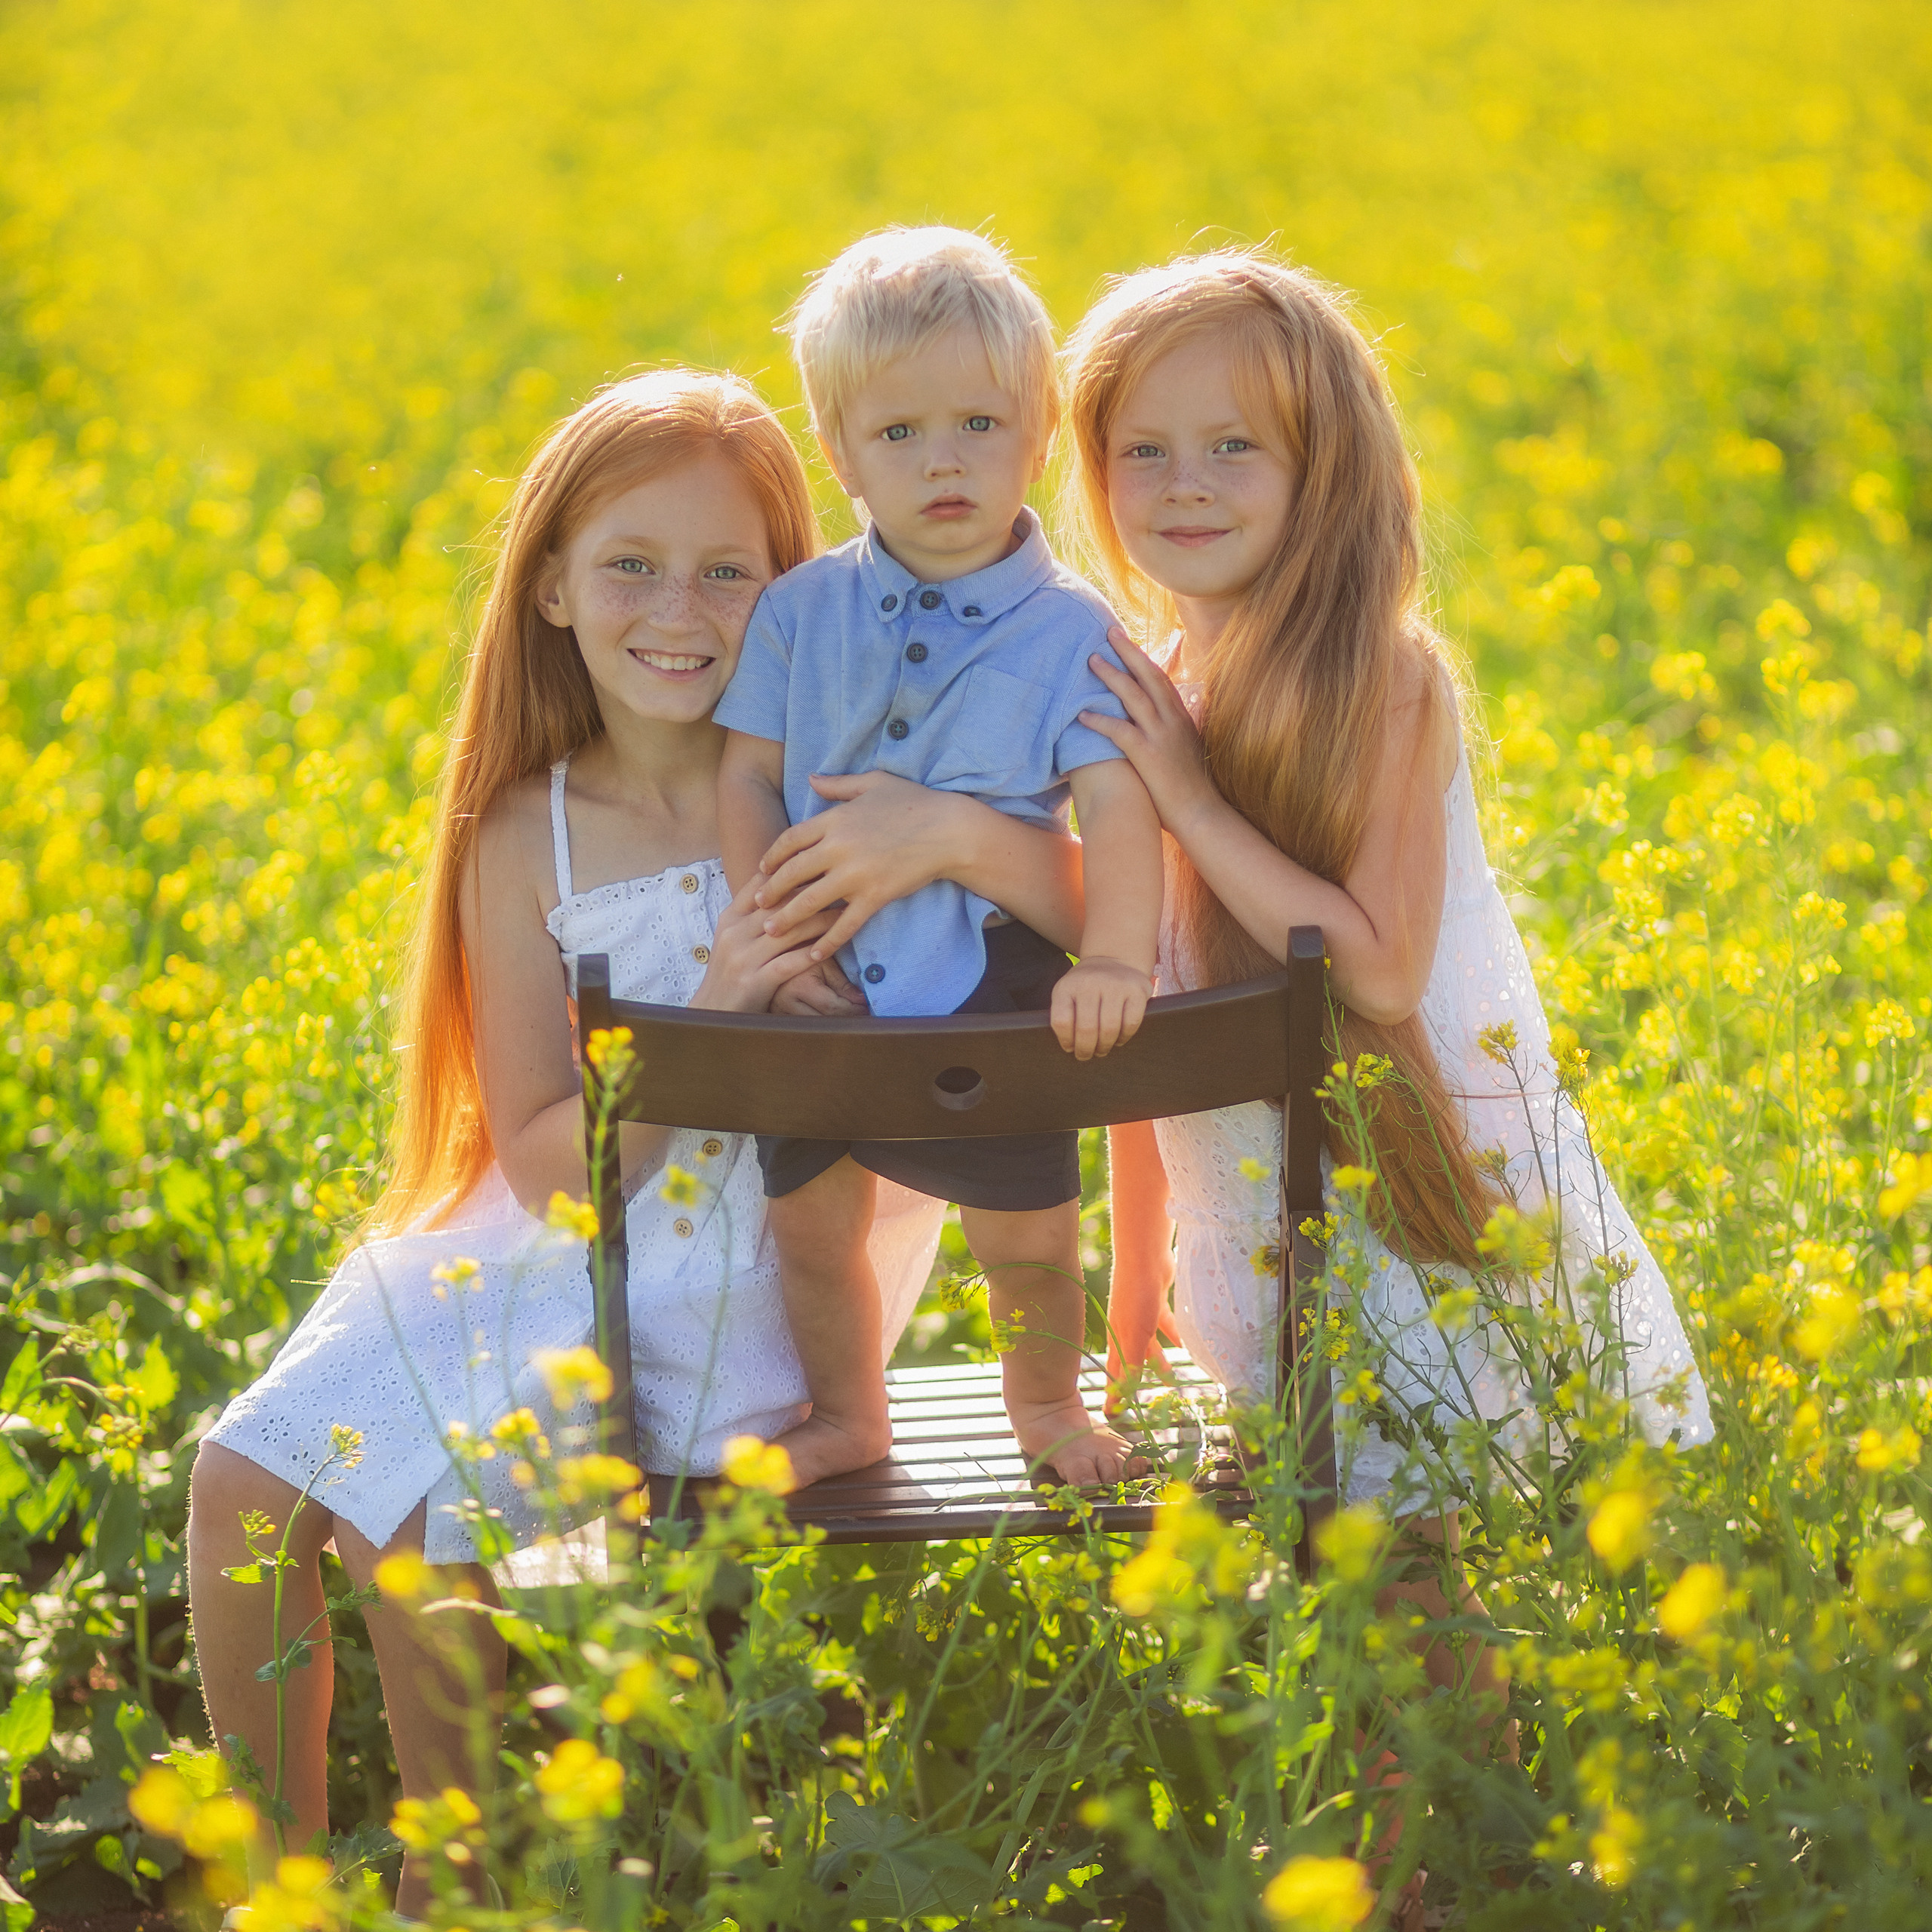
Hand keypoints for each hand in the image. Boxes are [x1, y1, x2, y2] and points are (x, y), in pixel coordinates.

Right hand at [691, 880, 852, 1013]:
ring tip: (844, 912)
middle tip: (841, 881)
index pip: (761, 883)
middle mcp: (734, 933)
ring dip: (820, 920)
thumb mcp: (735, 938)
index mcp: (730, 917)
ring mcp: (742, 957)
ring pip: (787, 930)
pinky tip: (831, 947)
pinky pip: (788, 962)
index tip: (820, 861)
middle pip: (778, 902)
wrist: (714, 1010)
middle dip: (812, 890)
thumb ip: (755, 915)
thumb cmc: (733, 971)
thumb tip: (787, 887)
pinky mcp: (754, 981)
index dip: (791, 869)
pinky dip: (811, 953)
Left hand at [754, 771, 978, 958]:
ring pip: (810, 901)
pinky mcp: (874, 896)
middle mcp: (838, 848)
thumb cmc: (914, 802)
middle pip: (793, 872)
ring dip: (787, 918)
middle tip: (757, 904)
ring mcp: (855, 874)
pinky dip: (827, 941)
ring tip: (771, 931)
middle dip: (771, 890)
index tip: (763, 869)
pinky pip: (844, 924)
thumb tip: (811, 777)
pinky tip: (813, 953)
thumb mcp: (874, 782)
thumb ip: (838, 784)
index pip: (791, 840)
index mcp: (835, 820)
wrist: (949, 829)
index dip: (773, 856)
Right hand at [770, 956, 867, 1017]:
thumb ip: (842, 983)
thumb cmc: (804, 951)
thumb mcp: (824, 962)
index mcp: (800, 986)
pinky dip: (816, 1025)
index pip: (833, 1007)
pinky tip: (829, 1019)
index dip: (854, 1010)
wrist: (774, 949)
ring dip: (832, 1025)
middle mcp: (785, 1002)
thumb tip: (861, 1001)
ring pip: (812, 1028)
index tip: (867, 1008)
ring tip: (849, 1018)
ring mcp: (777, 1012)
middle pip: (823, 1022)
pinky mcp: (774, 1016)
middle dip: (846, 1020)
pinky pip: (799, 1026)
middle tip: (863, 1016)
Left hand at [1050, 956, 1151, 1060]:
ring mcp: (1115, 985)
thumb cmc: (1087, 986)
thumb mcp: (1068, 992)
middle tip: (1086, 1055)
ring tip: (1102, 1050)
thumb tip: (1070, 1048)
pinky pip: (1130, 1024)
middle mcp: (1090, 983)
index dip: (1066, 1040)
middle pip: (1086, 1029)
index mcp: (1067, 986)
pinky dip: (1124, 1037)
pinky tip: (1118, 1039)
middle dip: (1086, 1049)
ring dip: (1105, 1046)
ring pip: (1109, 1029)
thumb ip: (1065, 1014)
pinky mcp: (1137, 990)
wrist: (1114, 959)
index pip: (1062, 1021)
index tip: (1070, 1048)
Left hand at [1077, 627, 1220, 834]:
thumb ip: (1175, 733)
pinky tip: (1082, 713)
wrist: (1202, 814)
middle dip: (1128, 652)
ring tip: (1091, 660)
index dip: (1143, 659)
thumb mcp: (1187, 752)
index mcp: (1182, 718)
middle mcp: (1174, 721)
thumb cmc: (1191, 789)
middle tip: (1109, 633)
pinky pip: (1120, 731)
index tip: (1128, 644)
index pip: (1161, 680)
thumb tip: (1163, 725)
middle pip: (1149, 675)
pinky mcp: (1149, 755)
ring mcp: (1162, 736)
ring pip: (1134, 696)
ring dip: (1111, 676)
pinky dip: (1101, 720)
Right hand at [1105, 1306, 1182, 1417]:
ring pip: (1151, 1348)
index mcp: (1118, 1340)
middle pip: (1132, 1363)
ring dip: (1160, 1364)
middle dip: (1136, 1383)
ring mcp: (1141, 1318)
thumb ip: (1132, 1361)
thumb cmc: (1135, 1296)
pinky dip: (1174, 1337)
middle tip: (1141, 1401)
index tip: (1111, 1412)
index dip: (1114, 1393)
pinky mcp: (1156, 1306)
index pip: (1114, 1373)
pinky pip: (1166, 1327)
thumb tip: (1128, 1389)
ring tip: (1172, 1381)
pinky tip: (1182, 1345)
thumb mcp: (1134, 1334)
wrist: (1145, 1257)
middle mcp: (1127, 1331)